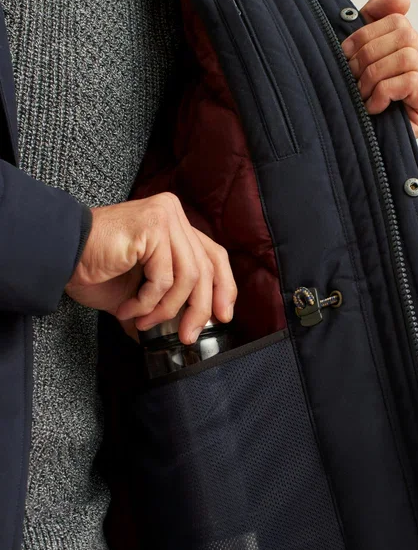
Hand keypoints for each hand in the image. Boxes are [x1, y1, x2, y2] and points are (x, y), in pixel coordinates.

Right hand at [64, 192, 237, 344]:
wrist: (61, 257)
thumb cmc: (95, 269)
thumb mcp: (143, 289)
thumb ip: (170, 298)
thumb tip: (191, 327)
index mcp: (175, 224)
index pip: (214, 255)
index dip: (223, 288)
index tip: (222, 317)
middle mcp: (173, 214)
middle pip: (205, 268)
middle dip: (198, 309)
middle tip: (186, 335)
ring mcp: (164, 217)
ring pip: (187, 277)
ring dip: (165, 309)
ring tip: (143, 321)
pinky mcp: (151, 226)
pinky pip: (163, 278)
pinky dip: (146, 302)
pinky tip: (128, 308)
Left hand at [340, 0, 417, 137]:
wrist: (353, 148)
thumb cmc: (354, 101)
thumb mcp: (359, 53)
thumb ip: (376, 19)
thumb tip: (404, 0)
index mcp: (413, 52)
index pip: (397, 21)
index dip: (367, 33)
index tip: (346, 54)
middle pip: (405, 35)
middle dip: (369, 55)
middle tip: (352, 78)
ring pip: (409, 57)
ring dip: (375, 76)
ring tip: (362, 95)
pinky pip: (411, 82)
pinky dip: (385, 91)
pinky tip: (374, 107)